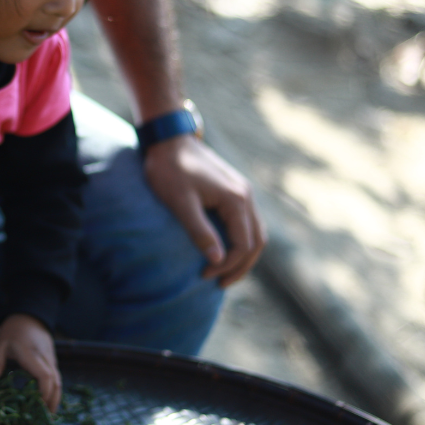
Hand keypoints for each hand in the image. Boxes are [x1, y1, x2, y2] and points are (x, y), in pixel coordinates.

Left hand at [0, 314, 60, 411]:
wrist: (30, 317)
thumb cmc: (13, 331)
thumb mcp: (1, 344)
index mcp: (32, 355)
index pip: (44, 376)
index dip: (44, 392)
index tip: (39, 406)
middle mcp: (46, 359)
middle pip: (55, 382)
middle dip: (52, 401)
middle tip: (45, 419)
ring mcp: (51, 360)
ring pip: (58, 381)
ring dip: (55, 398)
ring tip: (49, 415)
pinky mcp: (52, 361)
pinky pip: (56, 378)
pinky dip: (54, 391)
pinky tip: (49, 402)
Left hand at [144, 134, 266, 286]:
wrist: (168, 140)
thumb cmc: (169, 170)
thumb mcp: (181, 203)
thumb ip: (200, 231)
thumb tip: (218, 261)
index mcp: (236, 200)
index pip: (243, 244)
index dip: (227, 266)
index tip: (204, 275)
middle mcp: (246, 196)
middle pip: (257, 241)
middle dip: (241, 266)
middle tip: (219, 284)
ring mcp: (242, 192)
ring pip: (255, 232)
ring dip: (243, 255)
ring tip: (223, 273)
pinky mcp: (233, 190)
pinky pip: (245, 222)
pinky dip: (240, 240)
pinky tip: (223, 250)